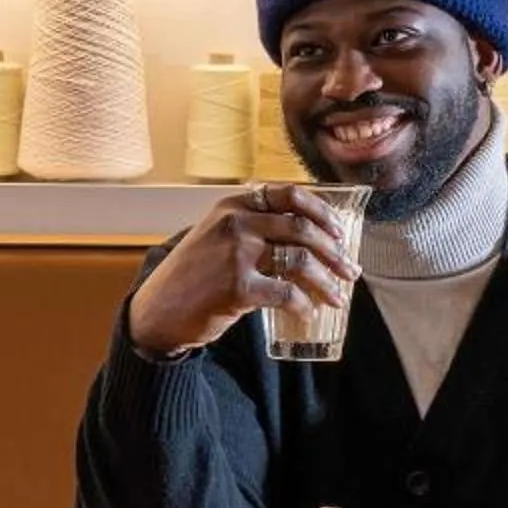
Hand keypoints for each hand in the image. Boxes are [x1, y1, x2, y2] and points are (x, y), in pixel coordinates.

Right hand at [126, 183, 362, 358]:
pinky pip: (286, 293)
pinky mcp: (237, 287)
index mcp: (234, 206)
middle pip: (302, 228)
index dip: (322, 211)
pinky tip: (308, 313)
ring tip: (338, 295)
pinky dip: (304, 305)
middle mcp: (236, 223)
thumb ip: (250, 230)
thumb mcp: (215, 237)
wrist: (158, 310)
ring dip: (327, 280)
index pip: (289, 195)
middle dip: (334, 251)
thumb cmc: (192, 277)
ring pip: (300, 260)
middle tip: (349, 269)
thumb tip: (304, 243)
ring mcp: (235, 254)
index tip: (339, 230)